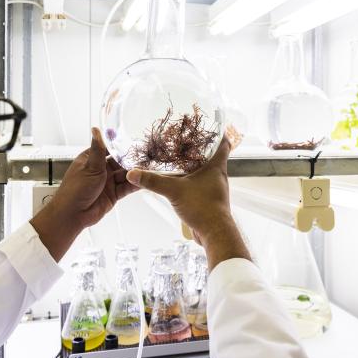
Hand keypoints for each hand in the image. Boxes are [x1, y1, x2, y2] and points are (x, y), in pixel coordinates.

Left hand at [30, 128, 136, 260]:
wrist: (72, 215)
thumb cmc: (75, 189)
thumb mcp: (90, 166)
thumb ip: (98, 149)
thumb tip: (96, 130)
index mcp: (91, 159)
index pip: (109, 149)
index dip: (121, 146)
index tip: (134, 141)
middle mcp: (100, 170)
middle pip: (119, 162)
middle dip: (131, 160)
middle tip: (145, 156)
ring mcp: (107, 182)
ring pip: (124, 174)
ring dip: (135, 172)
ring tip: (148, 168)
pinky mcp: (113, 194)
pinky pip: (126, 187)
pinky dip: (134, 184)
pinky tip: (144, 180)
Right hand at [125, 136, 249, 269]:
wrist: (214, 233)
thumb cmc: (202, 207)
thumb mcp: (174, 190)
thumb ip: (153, 181)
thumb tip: (133, 173)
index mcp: (216, 167)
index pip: (224, 143)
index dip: (219, 133)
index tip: (211, 125)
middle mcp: (218, 175)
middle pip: (214, 155)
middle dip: (202, 147)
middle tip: (188, 139)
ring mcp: (215, 188)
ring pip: (207, 170)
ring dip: (196, 164)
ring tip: (181, 157)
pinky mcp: (209, 199)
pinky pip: (201, 184)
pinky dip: (192, 180)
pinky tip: (180, 180)